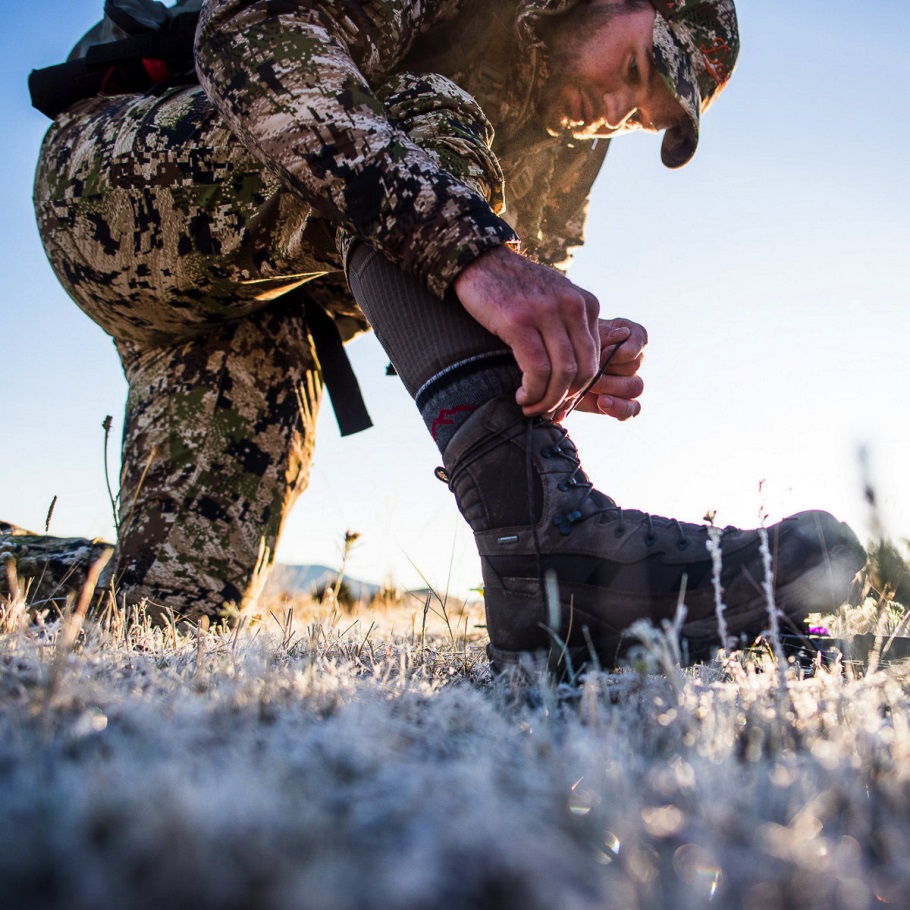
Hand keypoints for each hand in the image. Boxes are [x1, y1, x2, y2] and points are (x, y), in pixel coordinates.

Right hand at [453, 246, 600, 415]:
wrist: (478, 261)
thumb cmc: (513, 288)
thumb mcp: (553, 300)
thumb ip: (567, 328)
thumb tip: (571, 374)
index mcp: (586, 304)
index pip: (595, 360)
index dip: (578, 390)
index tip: (560, 403)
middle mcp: (572, 307)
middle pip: (584, 370)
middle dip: (566, 399)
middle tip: (547, 412)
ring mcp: (546, 313)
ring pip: (563, 374)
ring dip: (548, 400)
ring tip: (531, 408)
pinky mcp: (519, 321)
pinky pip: (537, 369)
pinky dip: (532, 391)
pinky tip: (521, 397)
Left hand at [556, 318, 647, 421]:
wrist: (549, 372)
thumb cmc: (564, 345)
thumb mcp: (578, 333)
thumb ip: (600, 333)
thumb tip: (622, 334)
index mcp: (624, 335)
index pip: (639, 337)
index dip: (626, 347)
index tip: (606, 351)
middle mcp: (630, 359)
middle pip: (635, 364)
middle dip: (610, 368)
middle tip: (588, 370)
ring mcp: (626, 381)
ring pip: (635, 386)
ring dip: (610, 386)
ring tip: (589, 386)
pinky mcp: (619, 402)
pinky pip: (632, 408)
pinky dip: (620, 408)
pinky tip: (602, 403)